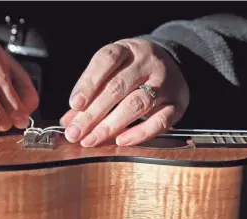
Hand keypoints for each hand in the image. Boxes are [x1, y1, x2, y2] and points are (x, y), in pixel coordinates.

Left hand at [60, 38, 188, 146]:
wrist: (173, 63)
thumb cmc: (132, 70)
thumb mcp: (112, 71)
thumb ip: (90, 94)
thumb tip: (68, 121)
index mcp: (127, 49)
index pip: (106, 60)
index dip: (88, 83)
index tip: (74, 104)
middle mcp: (147, 62)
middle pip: (117, 87)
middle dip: (92, 113)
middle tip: (75, 133)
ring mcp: (165, 82)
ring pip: (137, 104)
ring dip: (111, 125)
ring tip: (91, 140)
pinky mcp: (178, 103)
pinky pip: (160, 121)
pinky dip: (140, 133)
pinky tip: (121, 141)